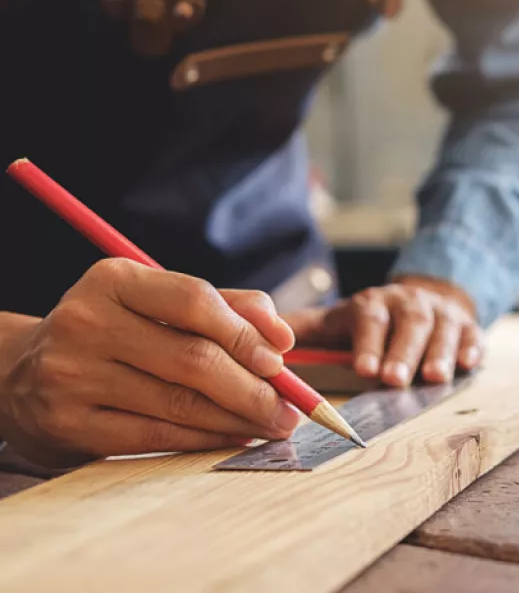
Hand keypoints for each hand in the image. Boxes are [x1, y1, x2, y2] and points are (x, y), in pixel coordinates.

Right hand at [0, 259, 302, 467]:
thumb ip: (225, 307)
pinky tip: (234, 438)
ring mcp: (73, 376)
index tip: (282, 358)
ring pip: (180, 403)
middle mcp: (87, 323)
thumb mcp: (156, 304)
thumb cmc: (116, 333)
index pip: (194, 300)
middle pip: (193, 358)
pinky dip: (205, 440)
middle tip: (290, 408)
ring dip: (238, 418)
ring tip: (272, 425)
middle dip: (254, 387)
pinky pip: (155, 436)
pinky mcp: (70, 425)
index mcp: (113, 280)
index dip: (246, 332)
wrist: (23, 376)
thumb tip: (282, 337)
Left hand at [285, 277, 482, 387]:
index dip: (368, 343)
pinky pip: (472, 335)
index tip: (363, 369)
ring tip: (434, 378)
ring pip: (442, 330)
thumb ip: (304, 330)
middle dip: (402, 352)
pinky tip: (469, 363)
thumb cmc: (373, 321)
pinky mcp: (467, 327)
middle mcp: (409, 304)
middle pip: (408, 324)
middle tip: (393, 380)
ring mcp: (441, 315)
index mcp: (374, 304)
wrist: (424, 299)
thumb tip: (257, 338)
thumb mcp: (339, 321)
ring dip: (438, 353)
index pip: (369, 318)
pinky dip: (471, 349)